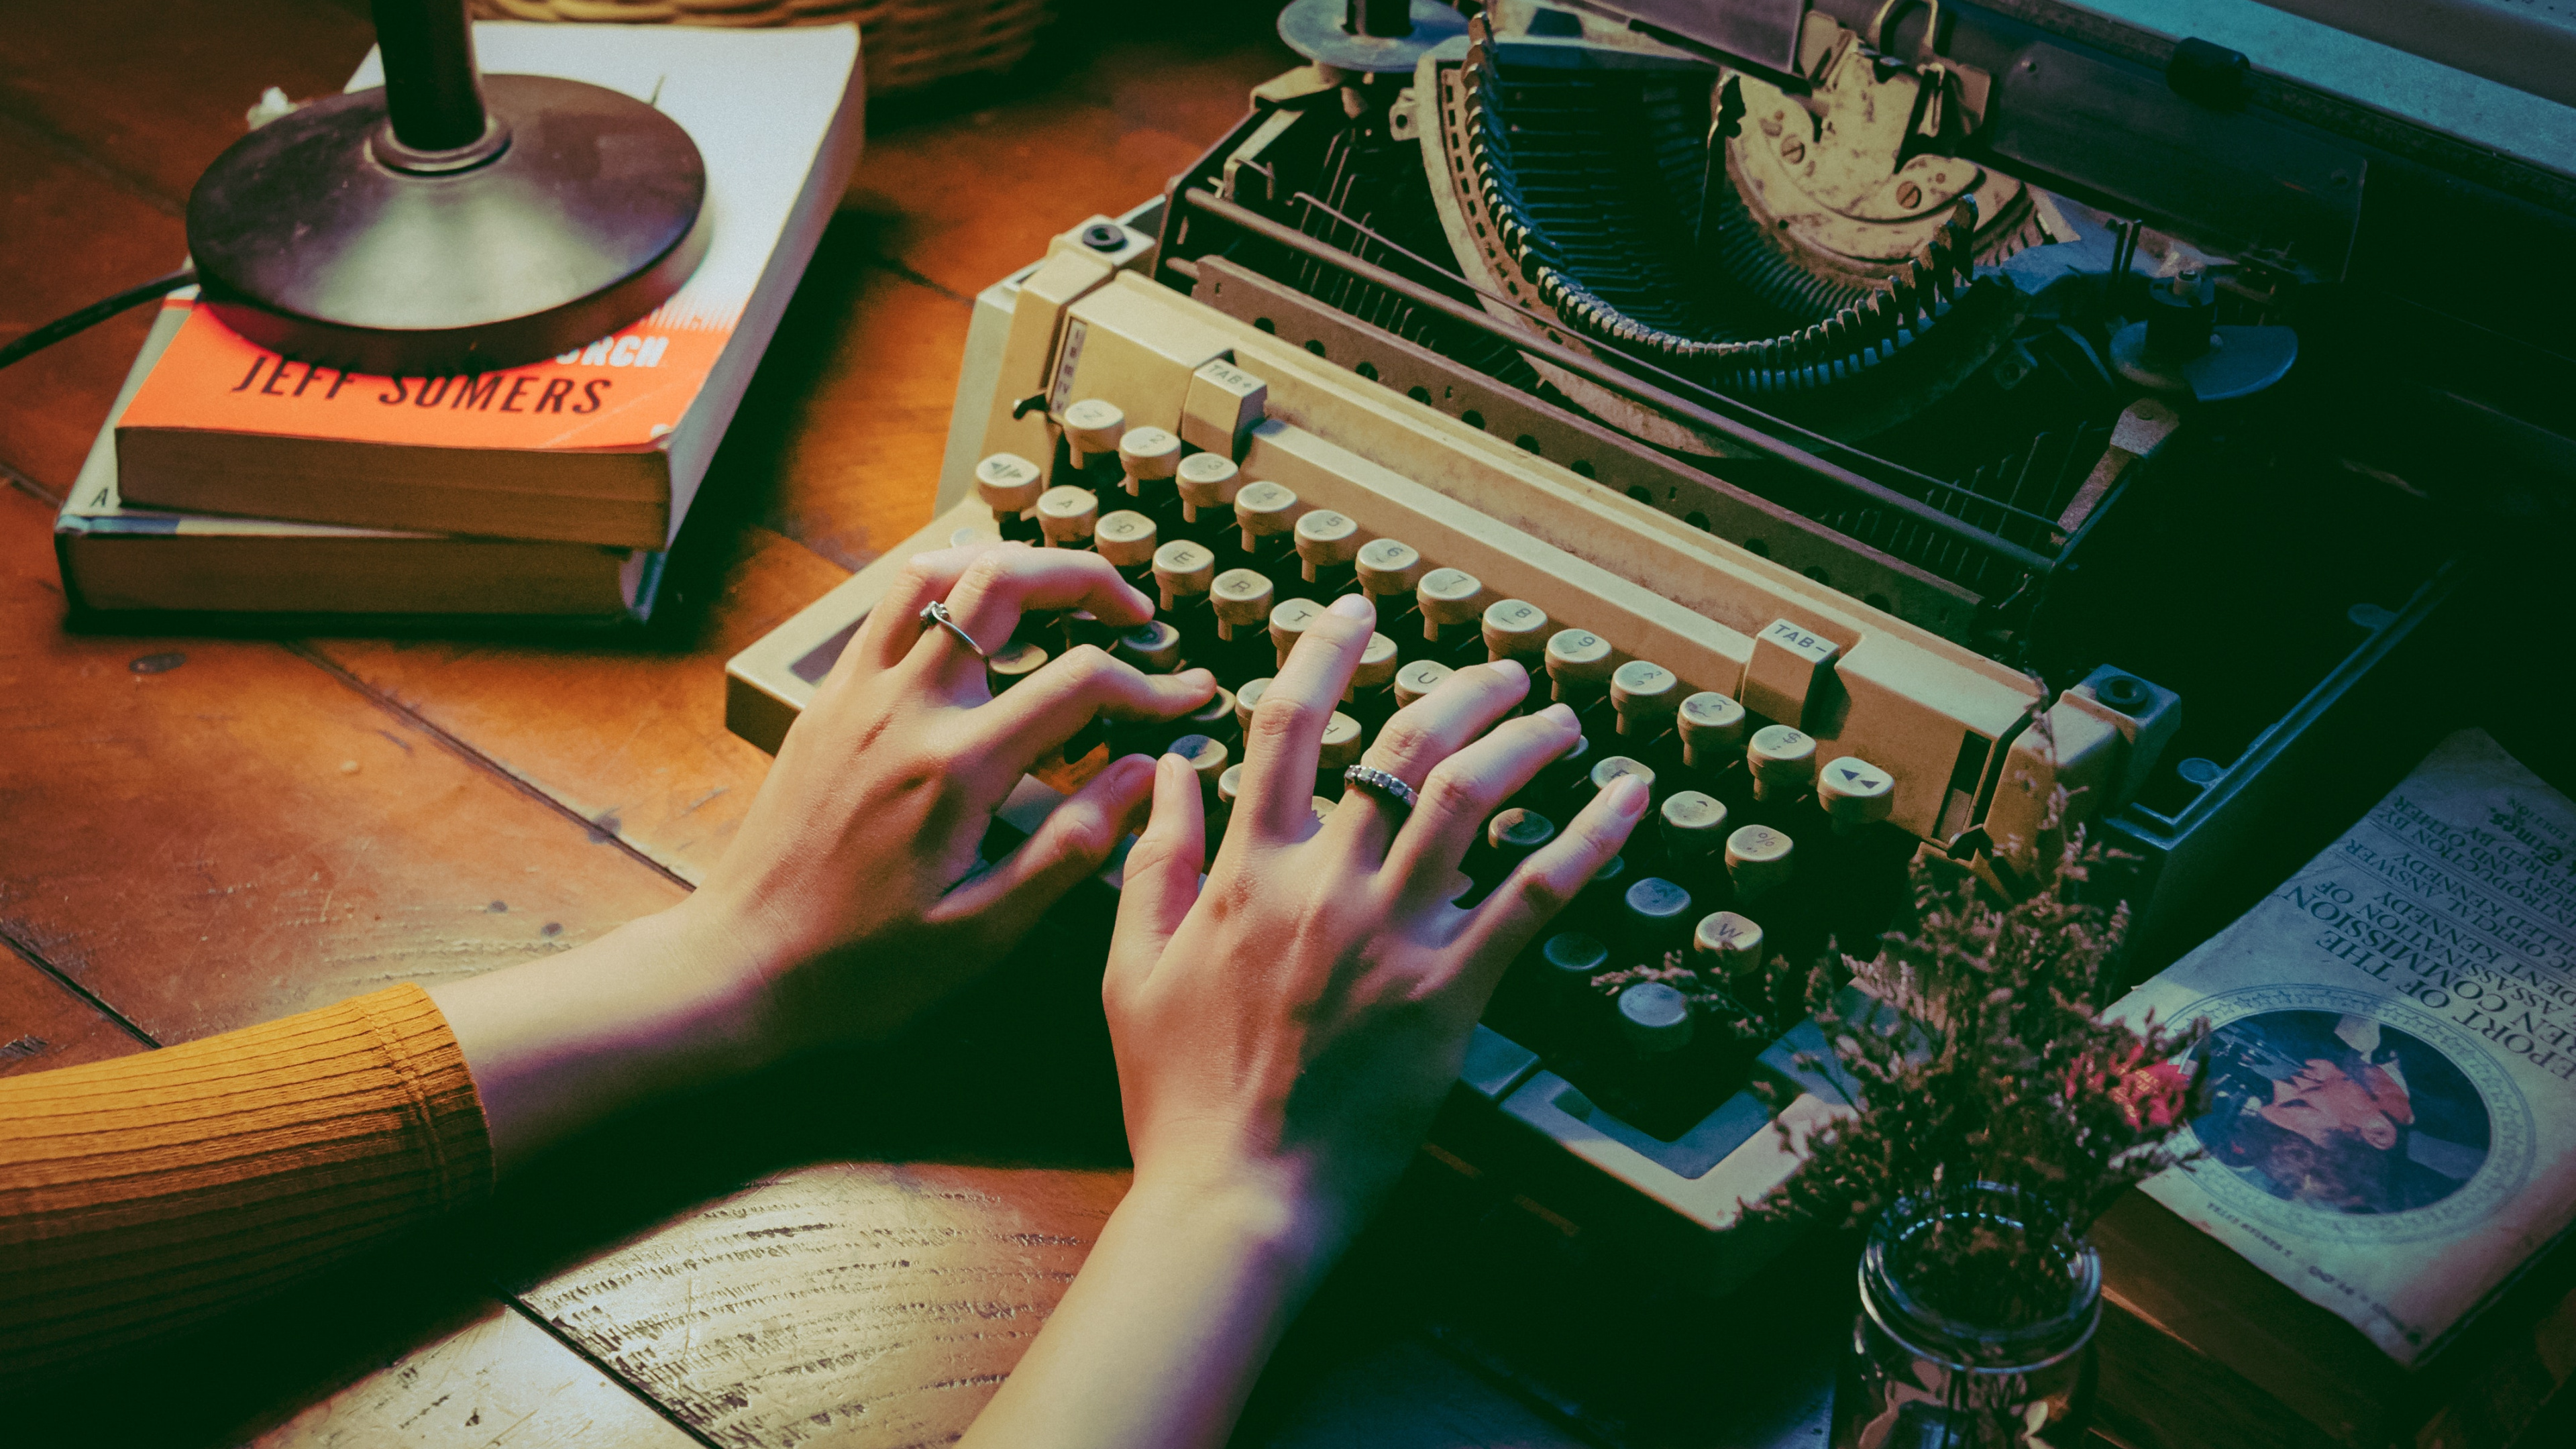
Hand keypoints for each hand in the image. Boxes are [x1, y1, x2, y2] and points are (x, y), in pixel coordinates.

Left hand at [686, 540, 1217, 1059]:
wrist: (740, 967)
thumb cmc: (862, 967)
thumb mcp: (983, 933)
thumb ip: (1071, 847)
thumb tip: (1140, 774)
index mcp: (955, 768)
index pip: (1079, 683)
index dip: (1151, 685)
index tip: (1190, 698)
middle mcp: (904, 709)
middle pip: (1004, 581)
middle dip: (1085, 579)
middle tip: (1134, 614)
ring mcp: (857, 694)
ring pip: (936, 571)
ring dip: (1008, 565)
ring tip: (1059, 596)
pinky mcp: (827, 701)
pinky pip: (888, 607)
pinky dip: (945, 588)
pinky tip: (978, 622)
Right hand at [1104, 592, 1648, 1256]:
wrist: (1233, 1195)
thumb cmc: (1177, 1092)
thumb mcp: (1131, 965)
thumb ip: (1154, 858)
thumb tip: (1169, 769)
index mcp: (1245, 870)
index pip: (1287, 725)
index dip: (1324, 652)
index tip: (1356, 610)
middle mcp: (1323, 884)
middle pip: (1401, 746)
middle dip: (1459, 689)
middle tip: (1502, 668)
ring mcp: (1392, 937)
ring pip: (1470, 799)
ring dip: (1525, 740)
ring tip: (1560, 714)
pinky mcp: (1450, 995)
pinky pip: (1532, 899)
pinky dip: (1586, 840)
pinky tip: (1624, 799)